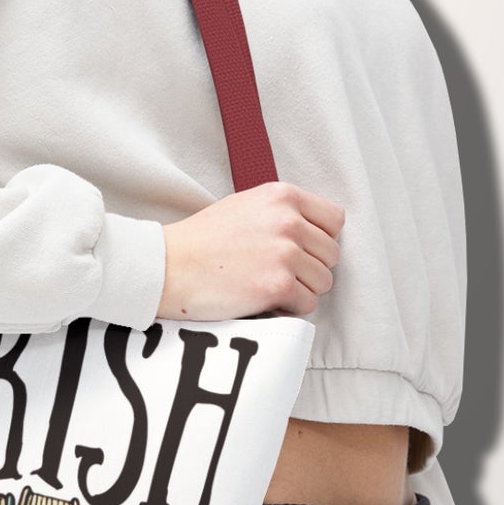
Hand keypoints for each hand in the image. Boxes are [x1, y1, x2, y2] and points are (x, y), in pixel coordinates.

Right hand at [157, 181, 343, 320]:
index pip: (335, 219)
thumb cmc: (202, 240)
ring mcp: (285, 253)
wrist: (168, 265)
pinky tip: (262, 299)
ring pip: (323, 281)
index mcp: (282, 195)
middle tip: (278, 272)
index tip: (301, 250)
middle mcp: (288, 221)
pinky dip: (289, 308)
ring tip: (267, 285)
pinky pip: (308, 304)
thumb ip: (282, 213)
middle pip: (331, 254)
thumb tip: (316, 233)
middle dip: (310, 268)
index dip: (320, 239)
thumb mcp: (245, 206)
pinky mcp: (277, 285)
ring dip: (301, 289)